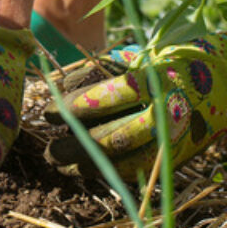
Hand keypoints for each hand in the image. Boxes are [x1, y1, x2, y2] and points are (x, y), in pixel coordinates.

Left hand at [44, 34, 226, 179]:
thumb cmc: (177, 61)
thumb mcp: (144, 55)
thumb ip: (108, 69)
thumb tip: (64, 85)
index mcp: (156, 81)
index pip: (108, 97)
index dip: (75, 106)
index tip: (49, 112)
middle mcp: (166, 112)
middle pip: (114, 136)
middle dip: (76, 145)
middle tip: (49, 150)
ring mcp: (175, 138)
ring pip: (127, 160)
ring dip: (90, 166)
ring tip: (62, 166)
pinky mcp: (179, 155)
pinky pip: (142, 169)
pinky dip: (113, 172)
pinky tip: (90, 171)